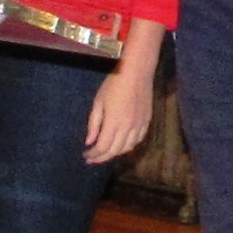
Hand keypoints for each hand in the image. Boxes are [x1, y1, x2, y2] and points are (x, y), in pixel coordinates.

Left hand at [84, 26, 162, 164]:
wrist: (137, 73)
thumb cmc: (114, 84)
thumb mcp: (98, 102)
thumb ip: (94, 124)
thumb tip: (89, 142)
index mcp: (113, 123)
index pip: (102, 147)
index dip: (93, 154)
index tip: (85, 155)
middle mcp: (128, 128)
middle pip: (114, 151)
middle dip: (101, 158)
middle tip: (92, 159)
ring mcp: (139, 126)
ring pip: (127, 148)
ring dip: (115, 153)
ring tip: (105, 153)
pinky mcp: (147, 122)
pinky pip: (138, 140)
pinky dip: (128, 146)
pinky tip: (121, 145)